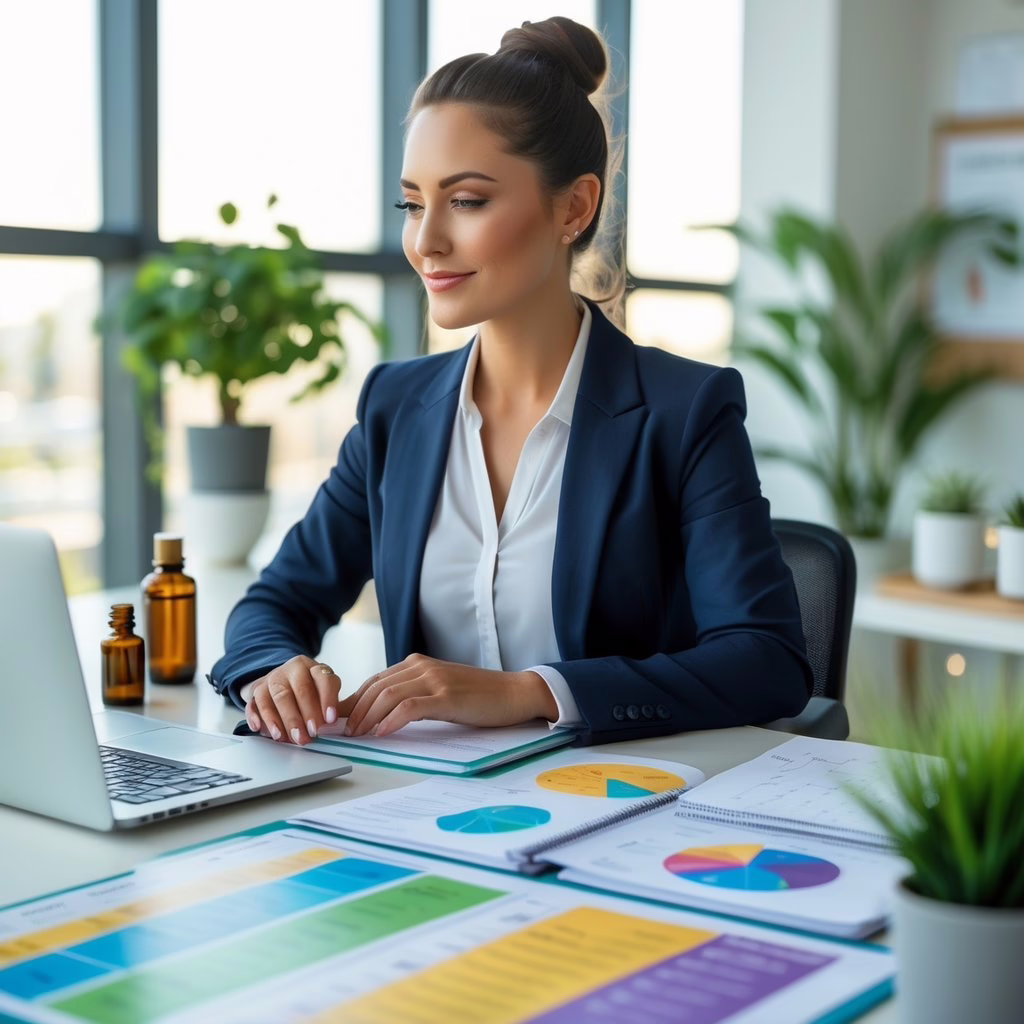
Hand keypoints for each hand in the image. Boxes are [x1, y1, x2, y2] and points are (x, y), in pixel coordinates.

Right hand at [243, 655, 343, 745]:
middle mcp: (293, 669)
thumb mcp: (323, 694)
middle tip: (310, 734)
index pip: (324, 679)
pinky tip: (260, 728)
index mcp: (314, 668)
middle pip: (301, 689)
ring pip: (278, 696)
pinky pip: (254, 702)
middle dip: (306, 714)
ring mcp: (273, 677)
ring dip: (283, 719)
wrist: (284, 681)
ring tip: (288, 738)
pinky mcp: (257, 689)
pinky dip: (256, 716)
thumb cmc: (309, 692)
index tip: (330, 719)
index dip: (328, 699)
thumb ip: (328, 708)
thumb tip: (334, 728)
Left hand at [341, 654, 557, 737]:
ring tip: (357, 735)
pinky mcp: (446, 696)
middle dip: (354, 710)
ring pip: (387, 695)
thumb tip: (381, 716)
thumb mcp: (440, 691)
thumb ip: (414, 696)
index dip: (353, 700)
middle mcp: (422, 667)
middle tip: (342, 732)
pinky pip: (409, 707)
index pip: (375, 680)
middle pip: (375, 687)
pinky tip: (381, 734)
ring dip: (367, 716)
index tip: (339, 720)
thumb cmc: (479, 697)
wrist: (515, 692)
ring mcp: (435, 680)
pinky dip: (390, 720)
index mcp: (418, 664)